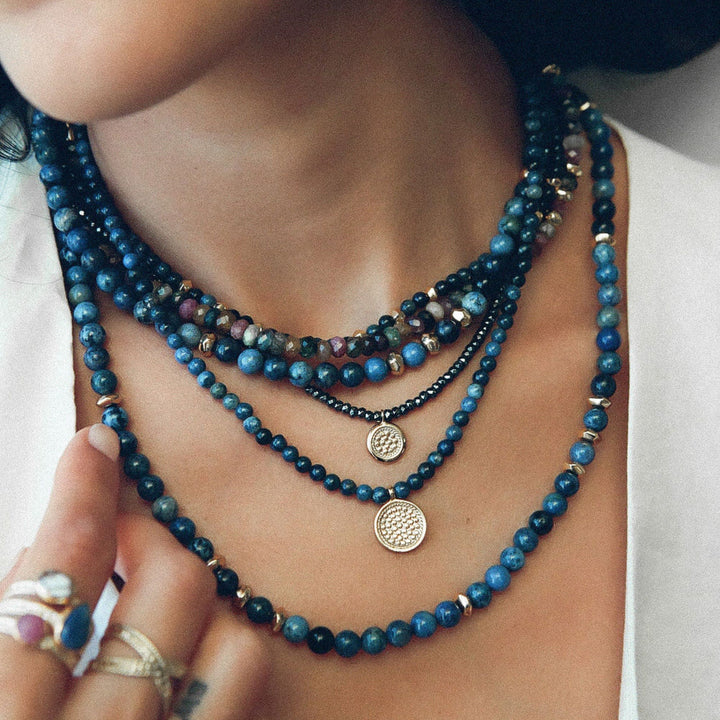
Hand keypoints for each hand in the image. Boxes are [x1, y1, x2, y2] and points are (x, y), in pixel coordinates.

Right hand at [0, 424, 268, 719]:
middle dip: (153, 540)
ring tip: (162, 606)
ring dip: (205, 609)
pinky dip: (223, 664)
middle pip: (174, 590)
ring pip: (239, 648)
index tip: (96, 446)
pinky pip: (250, 699)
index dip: (81, 494)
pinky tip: (189, 661)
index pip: (57, 574)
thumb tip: (39, 551)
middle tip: (127, 534)